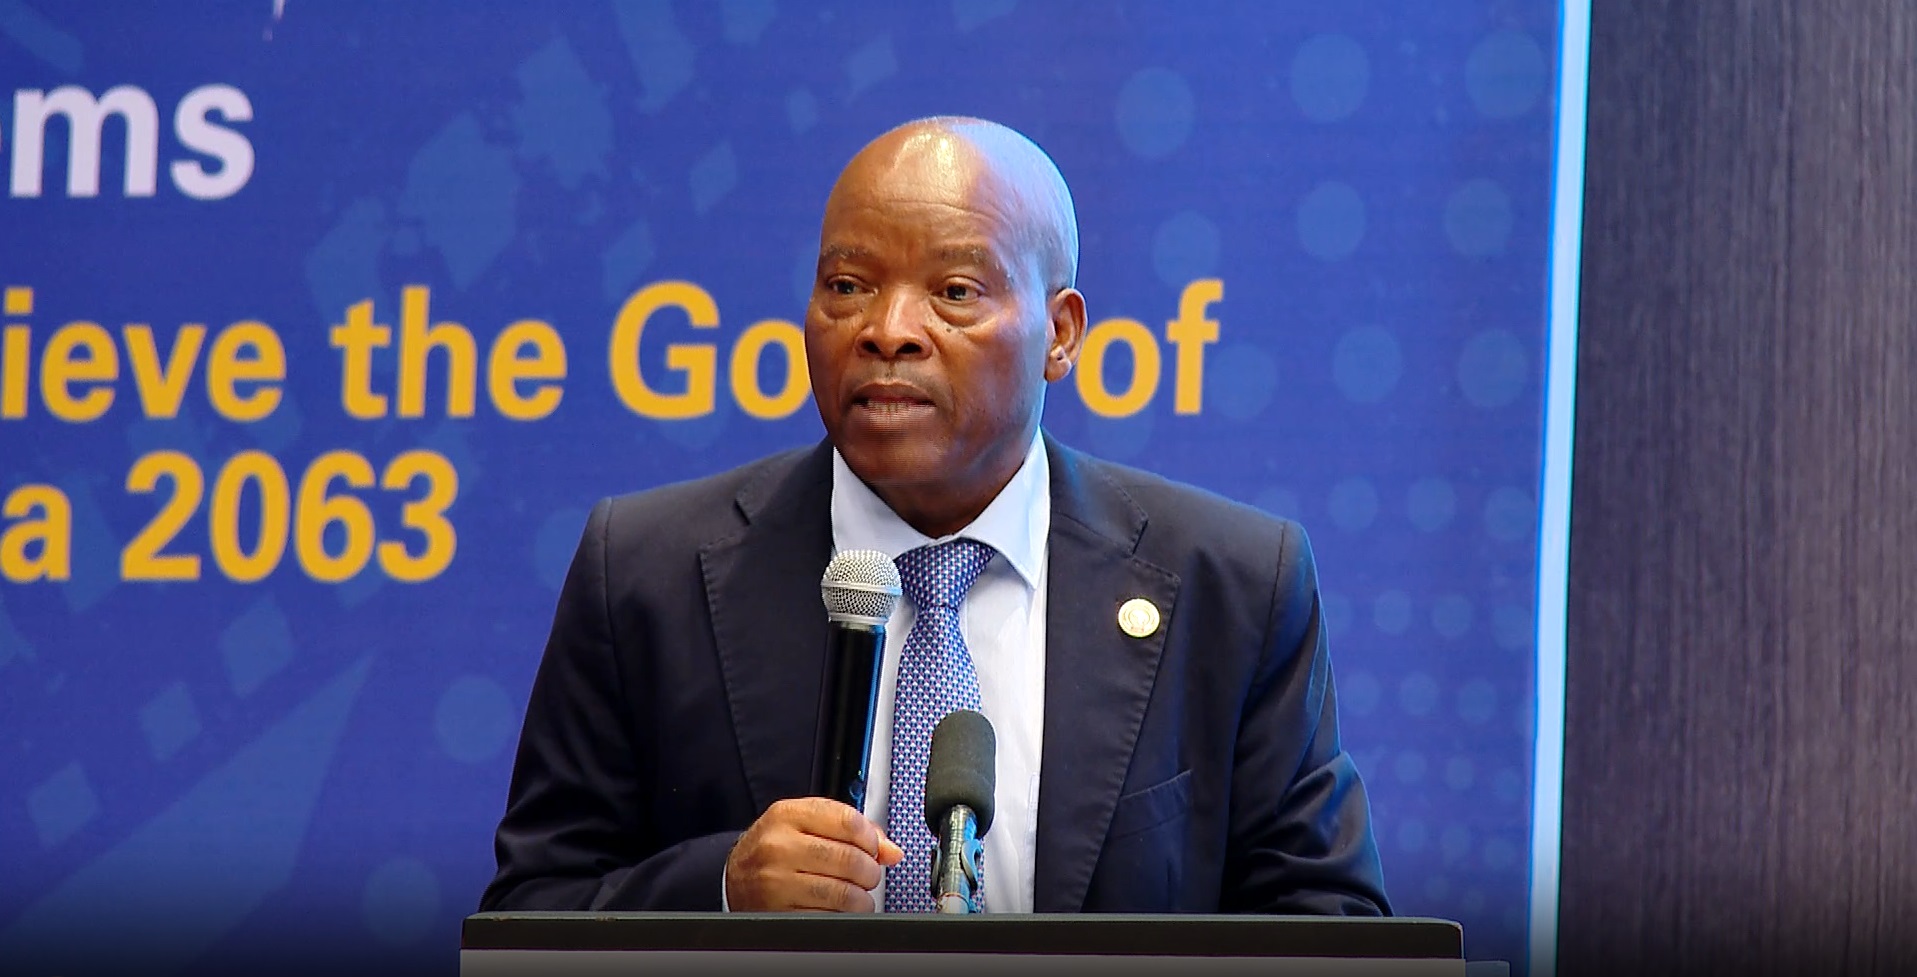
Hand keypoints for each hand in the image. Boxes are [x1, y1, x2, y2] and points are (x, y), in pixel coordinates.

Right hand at [724, 797, 904, 911]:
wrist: (735, 877)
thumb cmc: (776, 848)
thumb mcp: (805, 823)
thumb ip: (850, 828)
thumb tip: (891, 851)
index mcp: (787, 815)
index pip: (848, 821)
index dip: (871, 838)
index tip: (873, 847)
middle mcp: (778, 847)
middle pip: (849, 859)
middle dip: (870, 871)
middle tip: (867, 874)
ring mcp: (776, 882)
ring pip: (844, 892)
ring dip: (862, 898)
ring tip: (857, 894)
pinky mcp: (779, 913)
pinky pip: (829, 917)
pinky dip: (845, 916)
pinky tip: (840, 908)